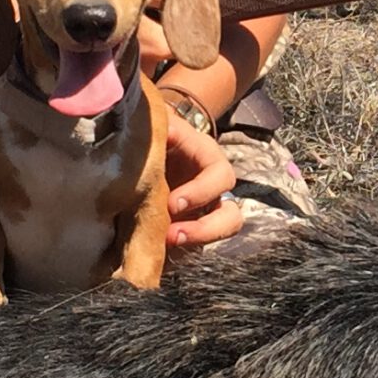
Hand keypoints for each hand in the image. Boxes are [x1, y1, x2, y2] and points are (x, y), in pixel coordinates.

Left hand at [160, 106, 244, 248]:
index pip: (220, 176)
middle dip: (206, 229)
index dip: (201, 192)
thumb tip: (163, 129)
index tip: (172, 204)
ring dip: (197, 244)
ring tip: (169, 247)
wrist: (147, 145)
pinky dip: (180, 254)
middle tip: (173, 235)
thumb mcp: (160, 123)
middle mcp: (213, 189)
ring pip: (219, 235)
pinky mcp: (191, 226)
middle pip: (230, 215)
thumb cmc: (156, 131)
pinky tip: (158, 254)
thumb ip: (163, 125)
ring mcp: (204, 211)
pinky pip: (195, 248)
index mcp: (208, 159)